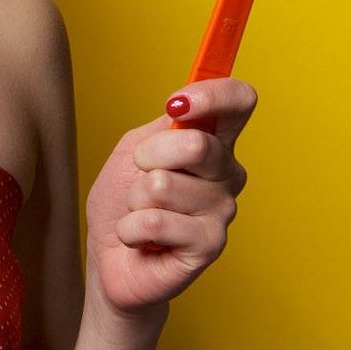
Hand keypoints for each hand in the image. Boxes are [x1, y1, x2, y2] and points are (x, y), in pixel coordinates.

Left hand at [83, 77, 256, 316]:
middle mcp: (228, 174)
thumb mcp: (134, 149)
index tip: (177, 104)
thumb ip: (163, 126)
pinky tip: (141, 239)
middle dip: (148, 158)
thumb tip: (182, 107)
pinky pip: (155, 222)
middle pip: (195, 144)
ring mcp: (223, 211)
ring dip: (135, 199)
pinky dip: (131, 228)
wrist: (111, 254)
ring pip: (163, 185)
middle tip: (140, 176)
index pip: (240, 102)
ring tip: (142, 213)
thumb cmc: (124, 198)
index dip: (213, 95)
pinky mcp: (210, 245)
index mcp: (214, 142)